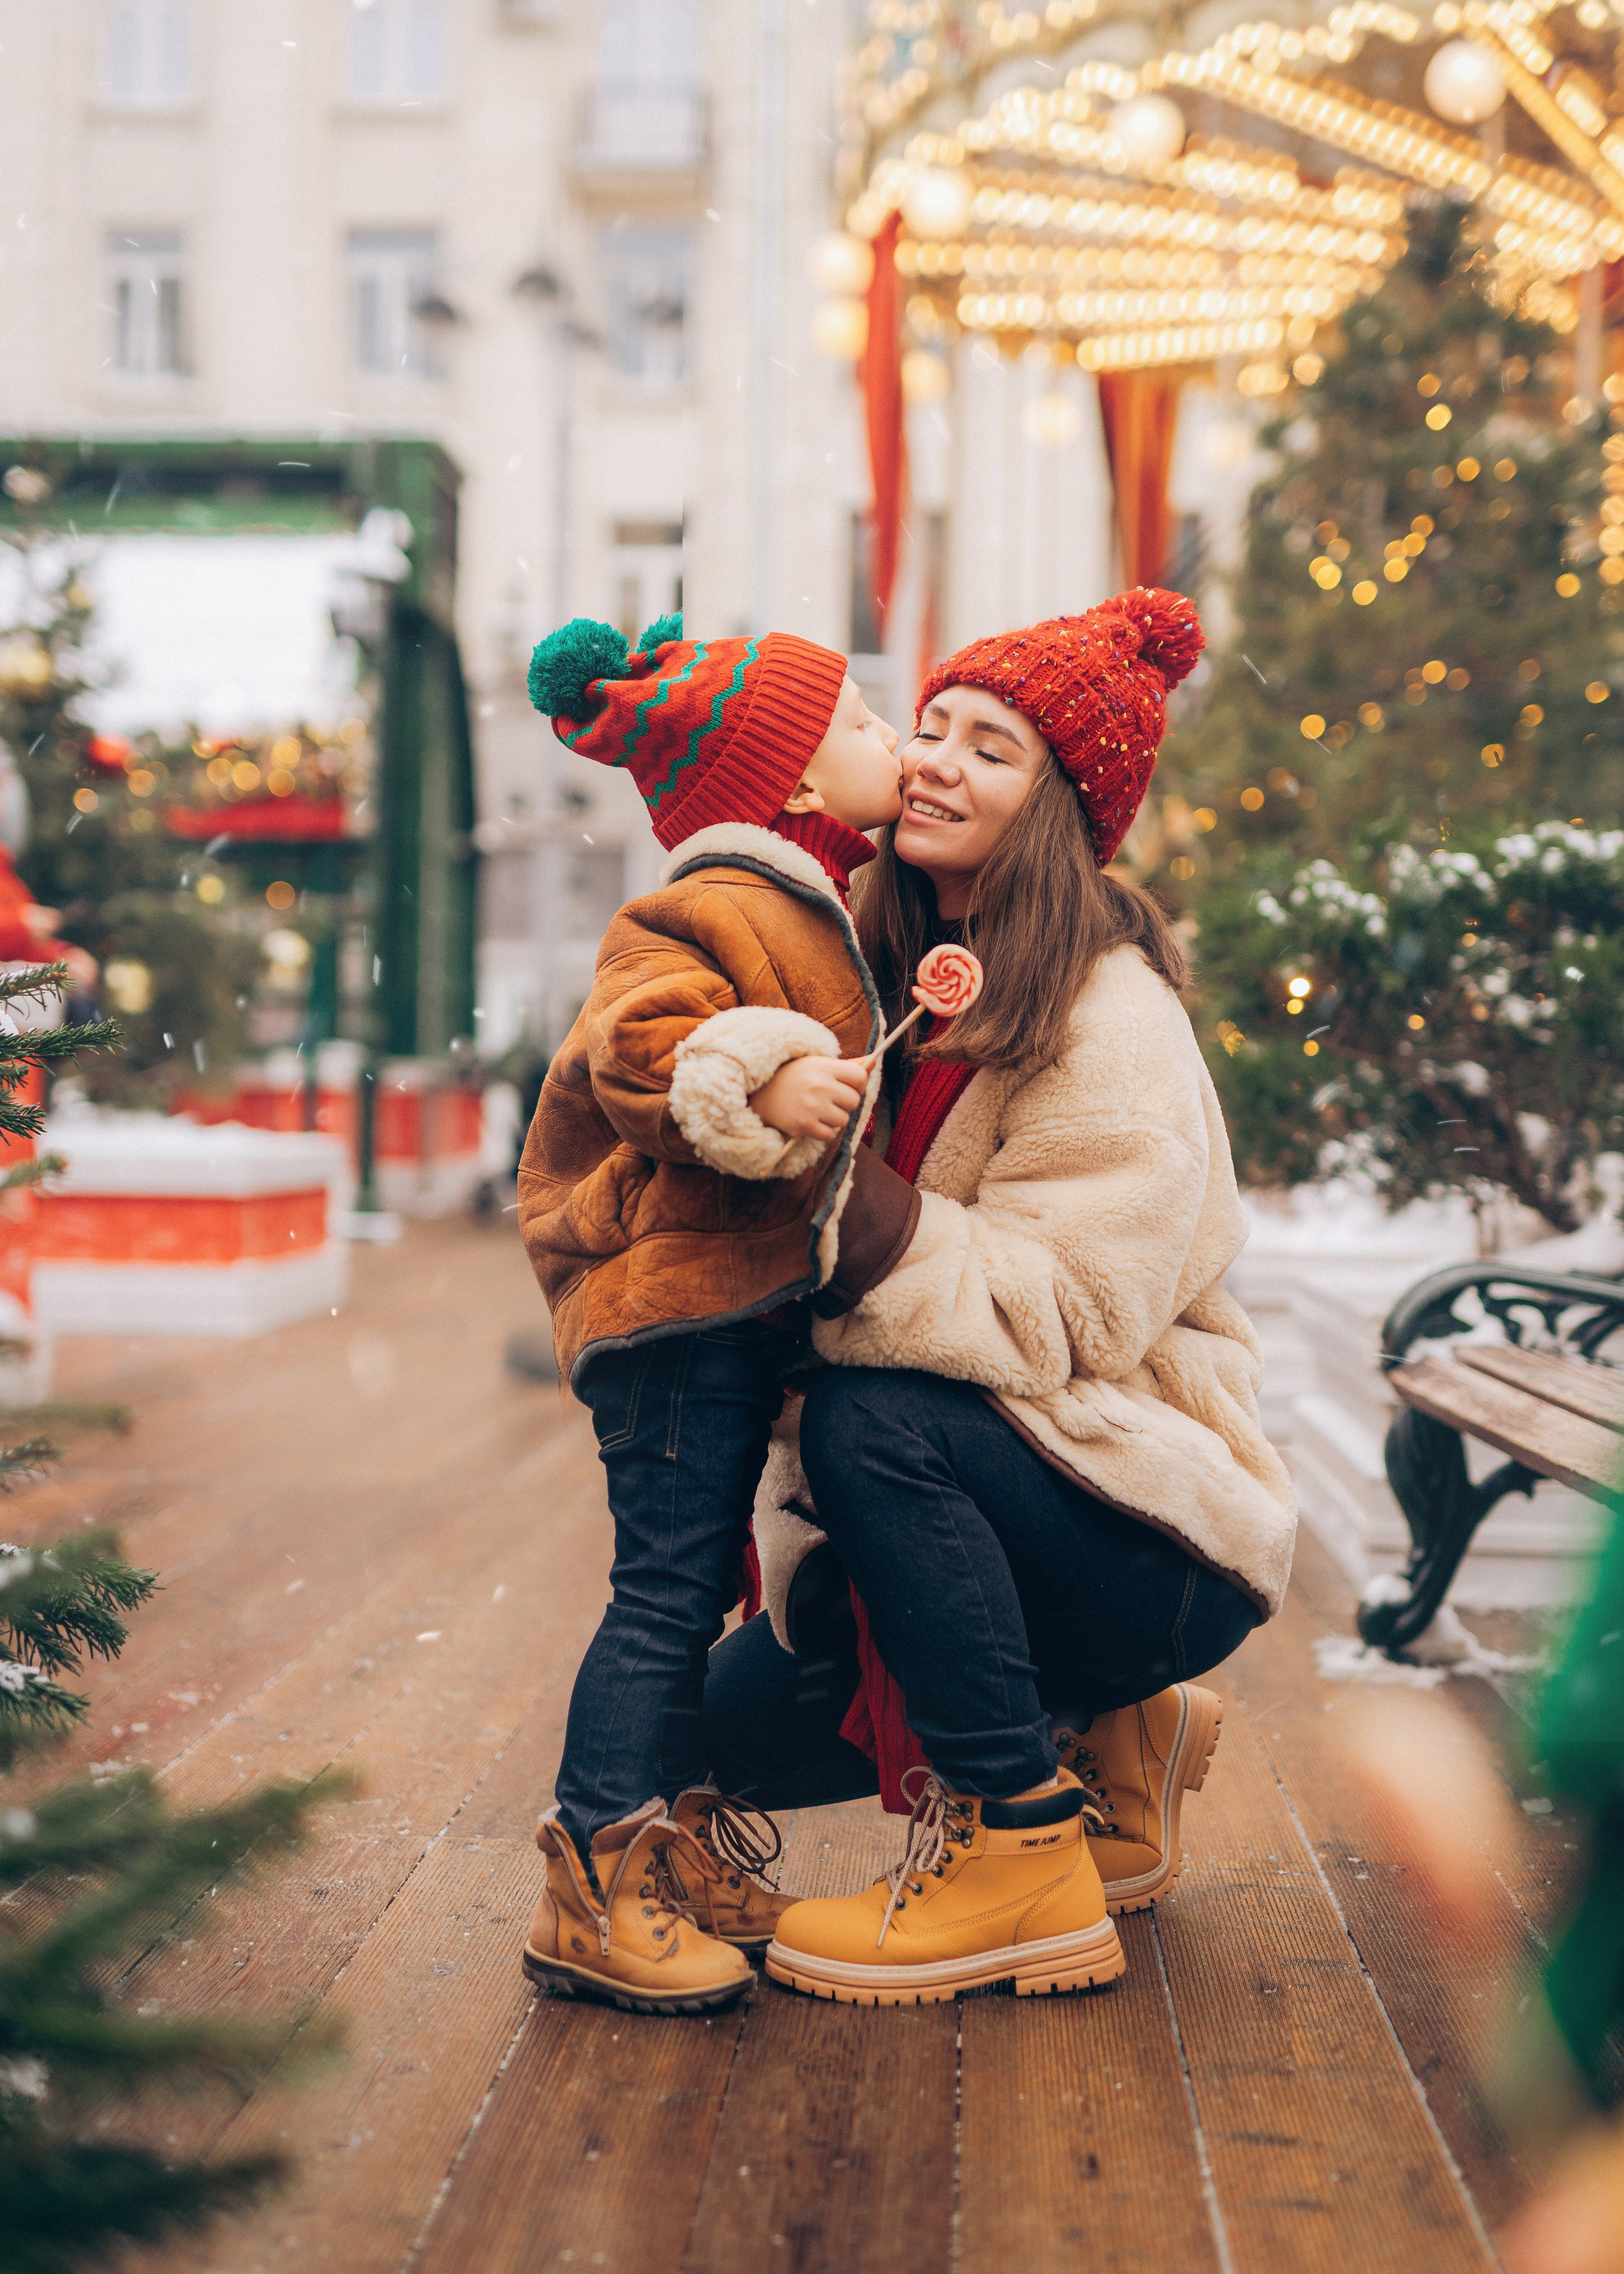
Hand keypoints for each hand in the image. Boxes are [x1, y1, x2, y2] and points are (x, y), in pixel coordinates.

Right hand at [749, 1053, 872, 1141]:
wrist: (760, 1092)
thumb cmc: (794, 1076)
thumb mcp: (817, 1064)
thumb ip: (847, 1066)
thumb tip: (874, 1062)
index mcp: (824, 1066)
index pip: (860, 1077)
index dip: (858, 1084)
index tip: (847, 1086)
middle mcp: (820, 1085)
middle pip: (854, 1101)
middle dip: (845, 1102)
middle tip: (829, 1098)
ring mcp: (812, 1106)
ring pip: (843, 1119)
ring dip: (834, 1118)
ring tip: (818, 1109)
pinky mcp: (803, 1125)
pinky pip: (828, 1134)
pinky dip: (822, 1130)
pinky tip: (810, 1120)